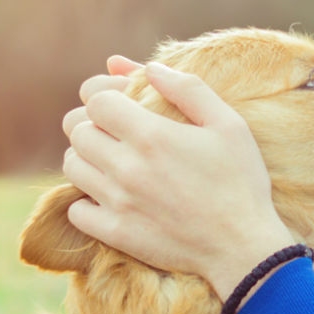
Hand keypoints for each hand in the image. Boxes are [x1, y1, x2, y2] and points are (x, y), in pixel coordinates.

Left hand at [62, 57, 295, 300]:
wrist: (242, 246)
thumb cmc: (241, 181)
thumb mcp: (229, 125)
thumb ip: (189, 89)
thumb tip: (150, 68)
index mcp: (152, 135)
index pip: (95, 101)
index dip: (106, 97)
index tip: (123, 105)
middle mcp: (127, 167)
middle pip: (76, 130)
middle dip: (92, 124)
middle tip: (115, 132)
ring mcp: (117, 202)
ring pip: (71, 166)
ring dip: (86, 158)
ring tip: (111, 162)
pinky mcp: (115, 233)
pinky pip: (76, 210)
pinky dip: (85, 201)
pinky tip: (110, 197)